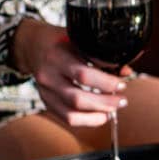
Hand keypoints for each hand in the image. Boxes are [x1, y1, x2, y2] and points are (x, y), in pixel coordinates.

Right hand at [12, 20, 129, 127]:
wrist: (33, 44)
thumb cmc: (60, 40)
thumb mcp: (79, 39)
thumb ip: (101, 55)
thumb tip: (126, 71)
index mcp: (57, 55)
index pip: (83, 75)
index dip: (106, 83)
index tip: (121, 84)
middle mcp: (48, 76)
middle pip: (77, 98)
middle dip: (105, 103)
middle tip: (122, 100)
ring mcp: (45, 91)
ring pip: (71, 113)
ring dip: (97, 115)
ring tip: (113, 109)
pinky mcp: (45, 101)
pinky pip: (66, 118)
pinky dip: (86, 121)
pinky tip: (100, 115)